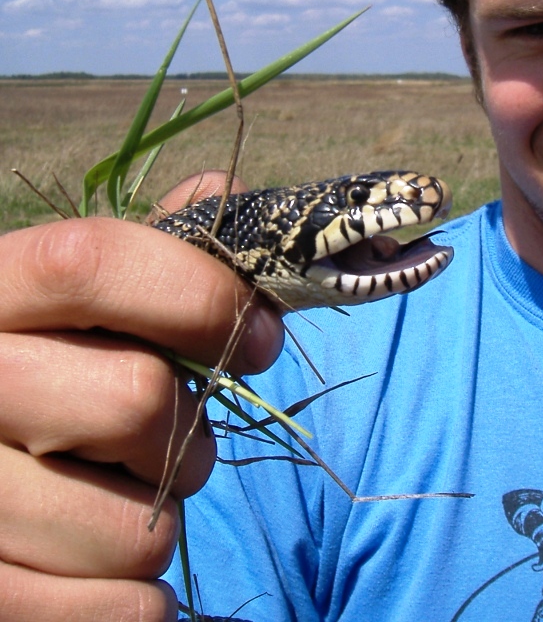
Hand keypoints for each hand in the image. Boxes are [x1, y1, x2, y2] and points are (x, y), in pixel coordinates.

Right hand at [0, 172, 283, 620]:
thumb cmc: (52, 373)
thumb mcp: (82, 303)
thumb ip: (157, 249)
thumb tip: (225, 191)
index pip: (91, 261)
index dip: (201, 296)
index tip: (262, 338)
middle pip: (134, 399)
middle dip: (188, 427)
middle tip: (176, 431)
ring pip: (135, 527)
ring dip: (162, 515)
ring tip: (126, 495)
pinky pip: (119, 612)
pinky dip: (142, 599)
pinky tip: (109, 567)